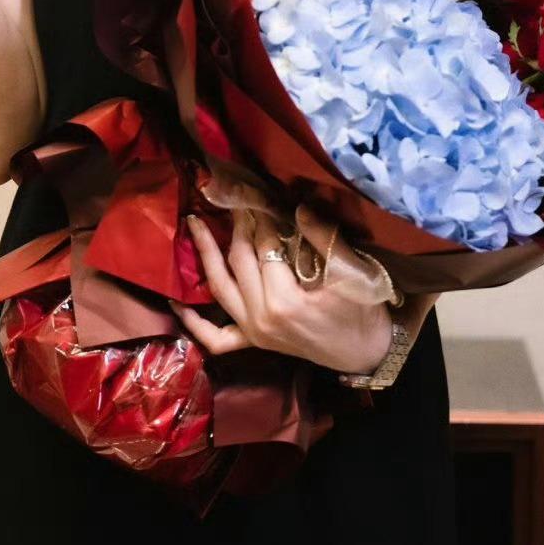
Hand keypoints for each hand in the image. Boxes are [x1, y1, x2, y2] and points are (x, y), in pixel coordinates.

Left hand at [169, 210, 394, 375]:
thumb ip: (323, 237)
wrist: (367, 353)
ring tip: (194, 223)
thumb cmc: (363, 311)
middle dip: (236, 225)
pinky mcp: (253, 343)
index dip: (261, 215)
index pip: (264, 245)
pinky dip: (193, 322)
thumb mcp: (352, 271)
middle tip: (233, 197)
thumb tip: (299, 205)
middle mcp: (260, 316)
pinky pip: (215, 338)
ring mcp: (253, 332)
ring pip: (219, 288)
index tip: (255, 191)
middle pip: (239, 260)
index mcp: (284, 299)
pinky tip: (176, 302)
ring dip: (205, 255)